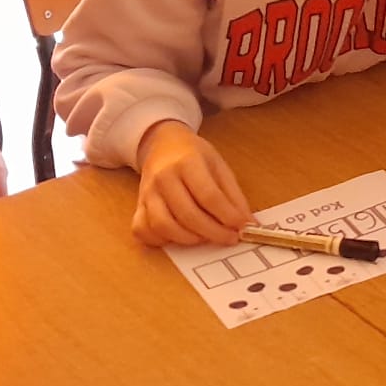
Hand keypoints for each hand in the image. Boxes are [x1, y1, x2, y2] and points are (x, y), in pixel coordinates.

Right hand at [132, 120, 251, 247]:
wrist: (162, 145)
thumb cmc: (193, 156)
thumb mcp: (219, 166)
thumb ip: (233, 195)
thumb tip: (246, 223)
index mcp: (187, 162)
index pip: (209, 195)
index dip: (228, 216)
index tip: (242, 227)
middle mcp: (164, 178)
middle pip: (188, 214)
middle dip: (213, 232)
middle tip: (230, 238)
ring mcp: (147, 193)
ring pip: (164, 226)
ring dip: (189, 239)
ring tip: (207, 237)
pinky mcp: (138, 206)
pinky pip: (144, 230)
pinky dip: (161, 240)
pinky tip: (179, 236)